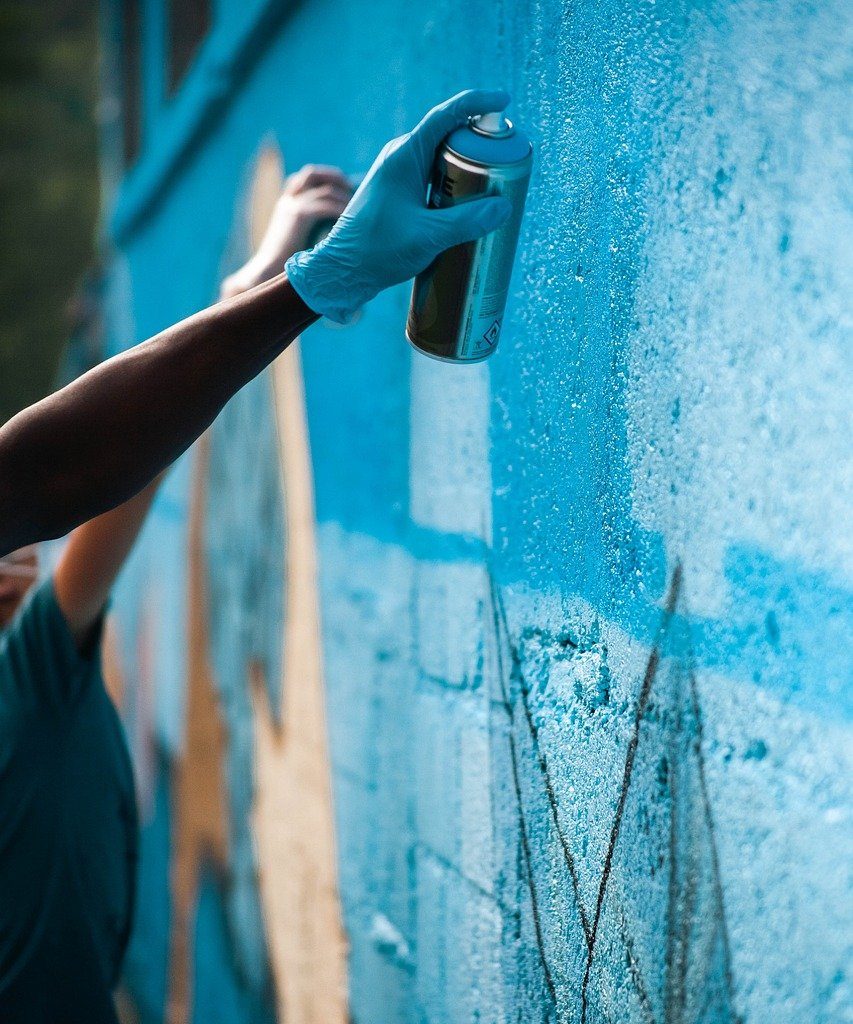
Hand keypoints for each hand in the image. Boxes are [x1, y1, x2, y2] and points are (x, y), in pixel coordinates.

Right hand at [221, 166, 351, 297]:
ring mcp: (293, 205)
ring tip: (358, 209)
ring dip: (345, 198)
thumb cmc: (285, 263)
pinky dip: (341, 210)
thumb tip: (336, 230)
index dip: (326, 177)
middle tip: (353, 190)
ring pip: (325, 189)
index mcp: (287, 204)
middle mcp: (288, 200)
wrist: (267, 272)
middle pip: (312, 173)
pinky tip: (351, 221)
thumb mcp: (297, 239)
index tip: (344, 187)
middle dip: (335, 177)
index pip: (305, 178)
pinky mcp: (299, 216)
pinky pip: (326, 206)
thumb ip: (311, 228)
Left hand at [285, 90, 512, 322]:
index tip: (504, 102)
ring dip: (468, 173)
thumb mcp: (428, 237)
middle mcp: (400, 159)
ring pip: (443, 164)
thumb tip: (503, 207)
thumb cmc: (377, 252)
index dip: (477, 104)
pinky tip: (470, 211)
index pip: (446, 115)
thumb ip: (467, 221)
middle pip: (449, 140)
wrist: (342, 273)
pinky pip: (434, 183)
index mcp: (404, 155)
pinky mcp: (399, 197)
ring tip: (496, 191)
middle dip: (480, 148)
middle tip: (507, 166)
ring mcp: (399, 178)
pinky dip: (455, 190)